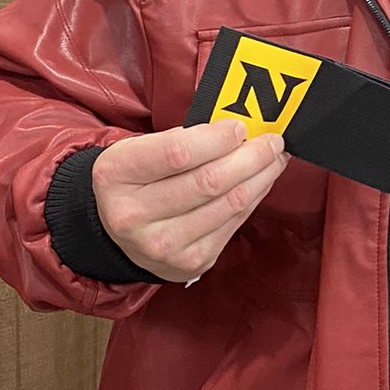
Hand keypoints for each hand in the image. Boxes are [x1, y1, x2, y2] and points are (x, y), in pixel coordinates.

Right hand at [93, 121, 288, 284]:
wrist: (118, 234)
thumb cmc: (135, 181)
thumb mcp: (140, 149)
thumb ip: (183, 138)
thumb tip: (239, 130)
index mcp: (116, 175)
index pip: (178, 153)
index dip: (218, 139)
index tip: (241, 127)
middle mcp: (133, 215)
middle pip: (210, 181)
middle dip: (251, 157)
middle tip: (272, 141)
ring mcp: (163, 245)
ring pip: (229, 204)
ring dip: (261, 176)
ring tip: (273, 158)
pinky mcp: (190, 262)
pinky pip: (235, 223)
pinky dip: (254, 197)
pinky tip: (260, 181)